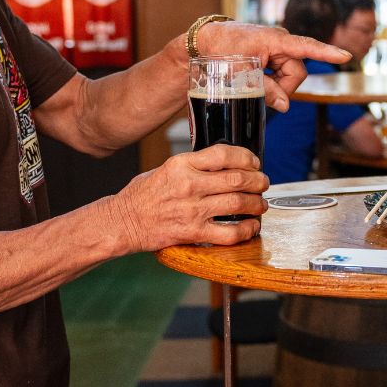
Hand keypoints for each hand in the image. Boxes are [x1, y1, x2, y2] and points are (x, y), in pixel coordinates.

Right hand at [111, 144, 268, 251]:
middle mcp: (189, 185)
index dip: (246, 157)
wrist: (122, 222)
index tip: (254, 162)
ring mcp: (192, 210)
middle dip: (258, 181)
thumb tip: (223, 164)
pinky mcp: (192, 232)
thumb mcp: (165, 168)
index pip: (223, 154)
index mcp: (182, 164)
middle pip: (237, 179)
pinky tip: (252, 226)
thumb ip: (193, 165)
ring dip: (257, 204)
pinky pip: (229, 232)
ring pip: (238, 204)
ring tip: (261, 204)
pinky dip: (246, 230)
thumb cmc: (142, 195)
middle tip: (263, 183)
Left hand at [197, 21, 350, 111]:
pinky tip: (256, 77)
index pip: (306, 47)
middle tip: (260, 90)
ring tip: (253, 80)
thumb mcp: (242, 74)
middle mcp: (280, 41)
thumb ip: (265, 89)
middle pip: (297, 71)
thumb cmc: (221, 51)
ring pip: (290, 74)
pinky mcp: (273, 53)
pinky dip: (272, 80)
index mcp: (274, 39)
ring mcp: (277, 47)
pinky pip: (281, 71)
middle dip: (283, 86)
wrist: (205, 42)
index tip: (345, 56)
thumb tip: (285, 106)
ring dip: (276, 84)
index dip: (327, 53)